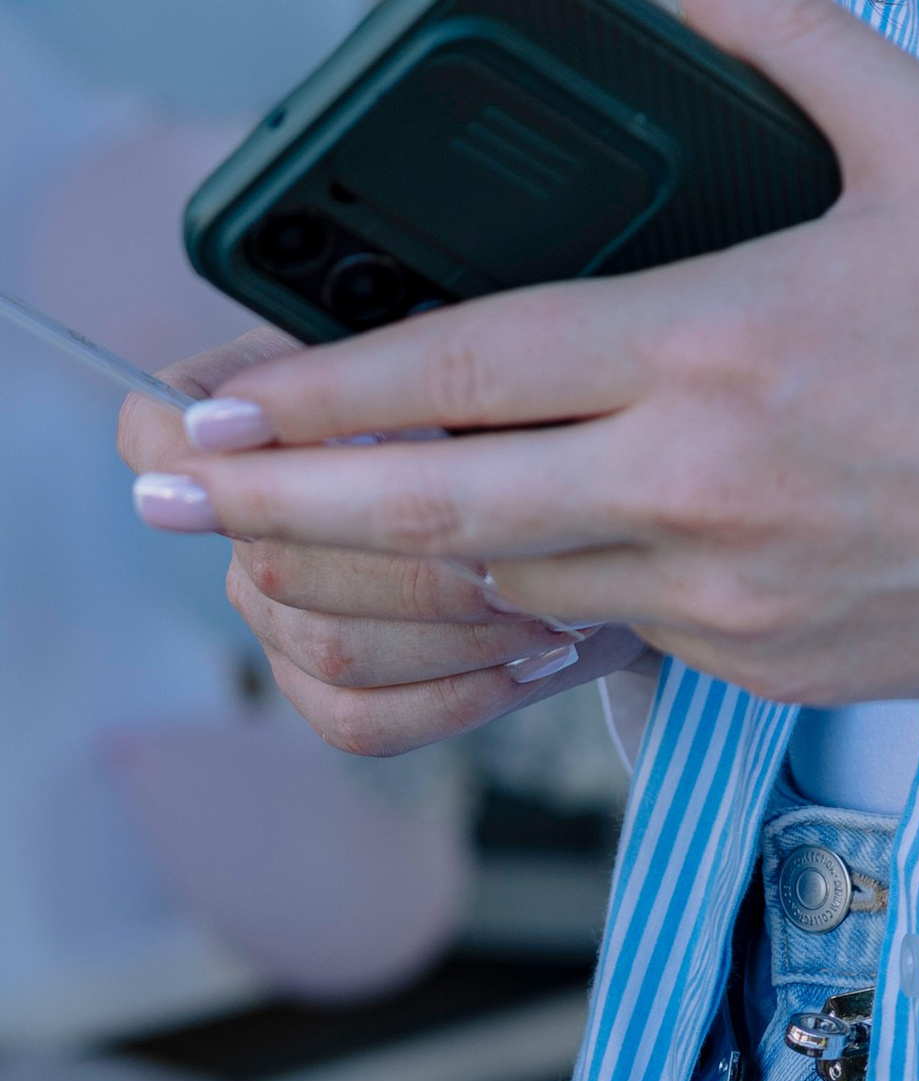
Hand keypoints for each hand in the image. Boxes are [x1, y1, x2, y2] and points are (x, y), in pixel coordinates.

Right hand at [119, 333, 646, 755]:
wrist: (592, 497)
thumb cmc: (538, 407)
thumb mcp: (502, 364)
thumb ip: (429, 366)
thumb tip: (376, 384)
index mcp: (274, 407)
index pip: (165, 420)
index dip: (179, 436)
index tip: (226, 437)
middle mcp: (255, 511)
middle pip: (274, 551)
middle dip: (412, 554)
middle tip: (521, 542)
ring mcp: (277, 609)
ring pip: (330, 641)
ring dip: (453, 627)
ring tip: (548, 597)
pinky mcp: (328, 688)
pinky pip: (361, 716)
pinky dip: (456, 691)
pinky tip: (526, 655)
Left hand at [127, 0, 918, 713]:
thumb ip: (796, 34)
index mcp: (727, 346)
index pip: (474, 369)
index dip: (324, 388)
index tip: (216, 390)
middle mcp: (700, 483)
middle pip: (439, 507)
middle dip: (280, 501)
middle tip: (165, 489)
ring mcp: (723, 588)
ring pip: (501, 583)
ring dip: (378, 560)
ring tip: (272, 539)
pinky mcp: (758, 656)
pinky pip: (600, 625)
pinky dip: (520, 595)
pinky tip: (477, 566)